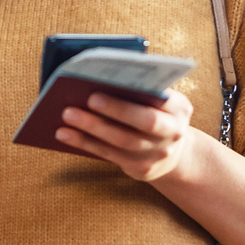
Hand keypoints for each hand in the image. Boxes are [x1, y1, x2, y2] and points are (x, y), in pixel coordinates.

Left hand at [54, 90, 199, 181]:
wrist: (173, 154)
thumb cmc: (155, 114)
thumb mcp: (159, 101)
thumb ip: (142, 90)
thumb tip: (99, 75)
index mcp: (179, 108)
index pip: (161, 99)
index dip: (138, 93)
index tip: (110, 84)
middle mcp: (174, 132)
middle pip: (145, 122)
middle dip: (115, 110)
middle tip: (87, 99)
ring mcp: (158, 154)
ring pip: (122, 141)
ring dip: (92, 127)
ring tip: (67, 114)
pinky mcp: (141, 169)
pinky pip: (109, 154)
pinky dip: (84, 142)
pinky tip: (64, 133)